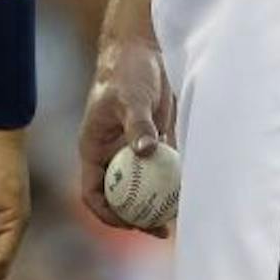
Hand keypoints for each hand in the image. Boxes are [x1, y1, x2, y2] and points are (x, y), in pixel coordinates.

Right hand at [78, 37, 176, 235]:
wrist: (142, 51)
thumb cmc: (126, 72)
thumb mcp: (130, 98)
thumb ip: (138, 126)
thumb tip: (145, 152)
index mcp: (94, 149)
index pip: (93, 192)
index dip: (108, 213)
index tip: (130, 223)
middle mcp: (111, 155)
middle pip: (118, 198)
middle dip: (136, 218)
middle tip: (160, 229)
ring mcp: (130, 151)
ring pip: (140, 189)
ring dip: (154, 206)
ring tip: (175, 221)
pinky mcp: (151, 144)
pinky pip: (159, 173)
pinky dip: (169, 187)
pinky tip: (186, 196)